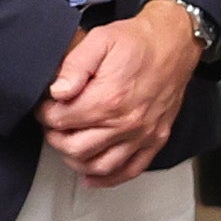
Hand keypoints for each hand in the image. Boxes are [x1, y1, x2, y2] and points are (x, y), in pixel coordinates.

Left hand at [41, 3, 202, 184]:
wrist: (174, 43)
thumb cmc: (137, 41)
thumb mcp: (100, 40)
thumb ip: (75, 66)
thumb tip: (57, 92)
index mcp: (107, 99)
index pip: (61, 120)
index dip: (46, 114)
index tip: (45, 107)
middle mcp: (125, 123)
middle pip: (75, 148)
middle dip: (56, 138)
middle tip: (53, 125)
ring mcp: (142, 135)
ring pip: (99, 166)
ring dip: (76, 160)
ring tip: (68, 144)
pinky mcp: (155, 140)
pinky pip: (130, 170)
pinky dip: (108, 179)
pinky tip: (91, 176)